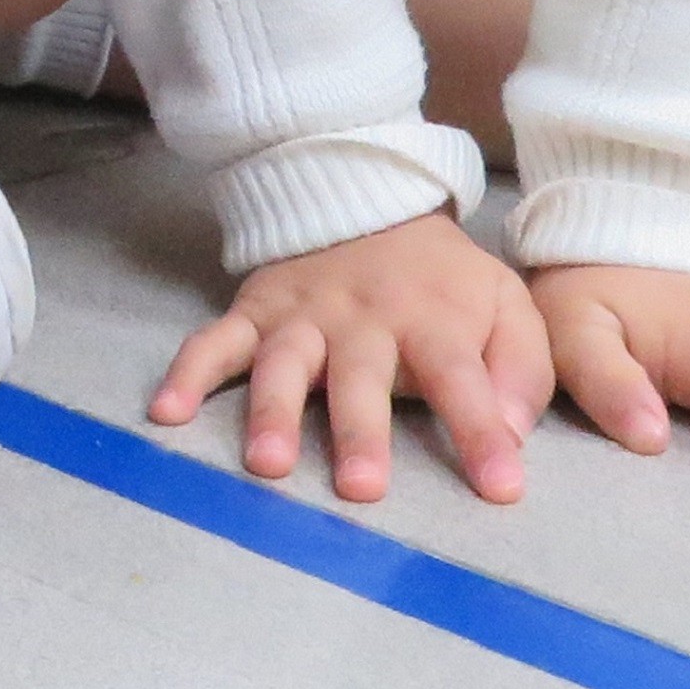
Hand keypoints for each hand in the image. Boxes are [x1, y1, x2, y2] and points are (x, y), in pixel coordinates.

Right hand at [149, 210, 552, 503]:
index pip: (463, 380)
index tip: (500, 489)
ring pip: (283, 364)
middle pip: (360, 378)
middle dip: (360, 432)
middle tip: (361, 489)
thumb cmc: (441, 279)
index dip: (482, 433)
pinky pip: (214, 341)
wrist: (364, 199)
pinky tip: (168, 411)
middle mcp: (363, 321)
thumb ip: (521, 368)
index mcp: (433, 322)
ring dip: (272, 411)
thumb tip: (513, 432)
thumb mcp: (506, 303)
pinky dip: (188, 373)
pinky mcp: (253, 312)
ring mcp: (301, 316)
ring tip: (266, 465)